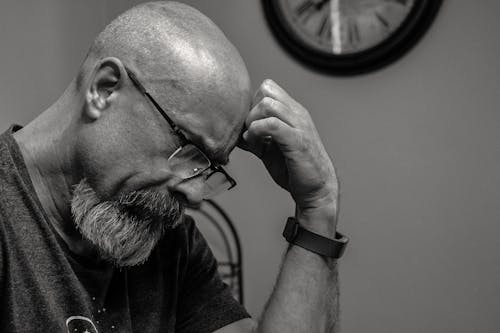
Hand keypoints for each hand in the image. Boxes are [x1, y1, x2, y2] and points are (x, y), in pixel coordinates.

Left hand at [241, 80, 338, 230]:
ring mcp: (299, 126)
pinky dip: (257, 132)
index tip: (250, 125)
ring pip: (267, 104)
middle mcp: (297, 114)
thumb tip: (235, 134)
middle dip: (250, 111)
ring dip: (252, 121)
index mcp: (292, 112)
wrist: (317, 188)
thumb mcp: (270, 148)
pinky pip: (272, 124)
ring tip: (253, 139)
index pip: (268, 87)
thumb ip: (255, 137)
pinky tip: (256, 146)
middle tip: (249, 132)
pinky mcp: (297, 141)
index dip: (252, 103)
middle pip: (265, 91)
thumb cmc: (295, 168)